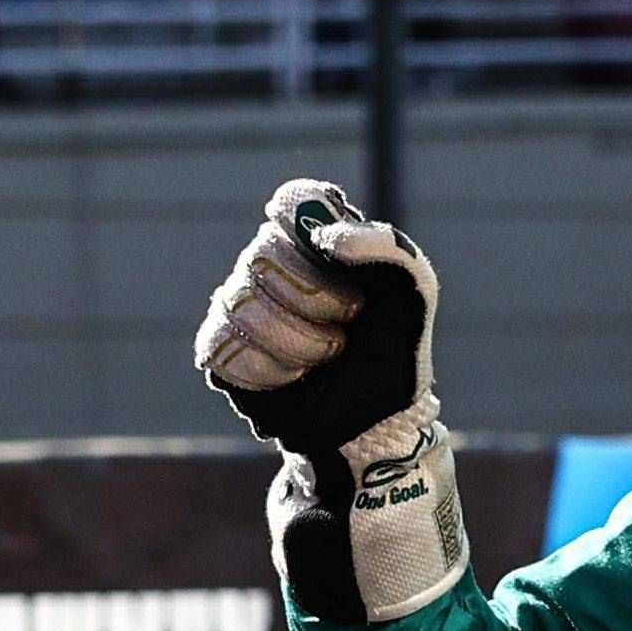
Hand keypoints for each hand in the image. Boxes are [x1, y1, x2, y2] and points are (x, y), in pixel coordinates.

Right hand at [205, 183, 468, 630]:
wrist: (371, 429)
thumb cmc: (391, 357)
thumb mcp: (412, 298)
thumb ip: (386, 248)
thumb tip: (326, 234)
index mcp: (316, 240)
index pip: (294, 202)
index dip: (311, 226)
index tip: (336, 257)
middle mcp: (270, 264)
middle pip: (266, 253)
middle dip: (316, 299)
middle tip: (345, 330)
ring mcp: (238, 306)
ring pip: (244, 303)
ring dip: (298, 341)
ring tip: (324, 360)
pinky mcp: (219, 350)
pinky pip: (226, 346)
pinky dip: (271, 369)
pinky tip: (294, 379)